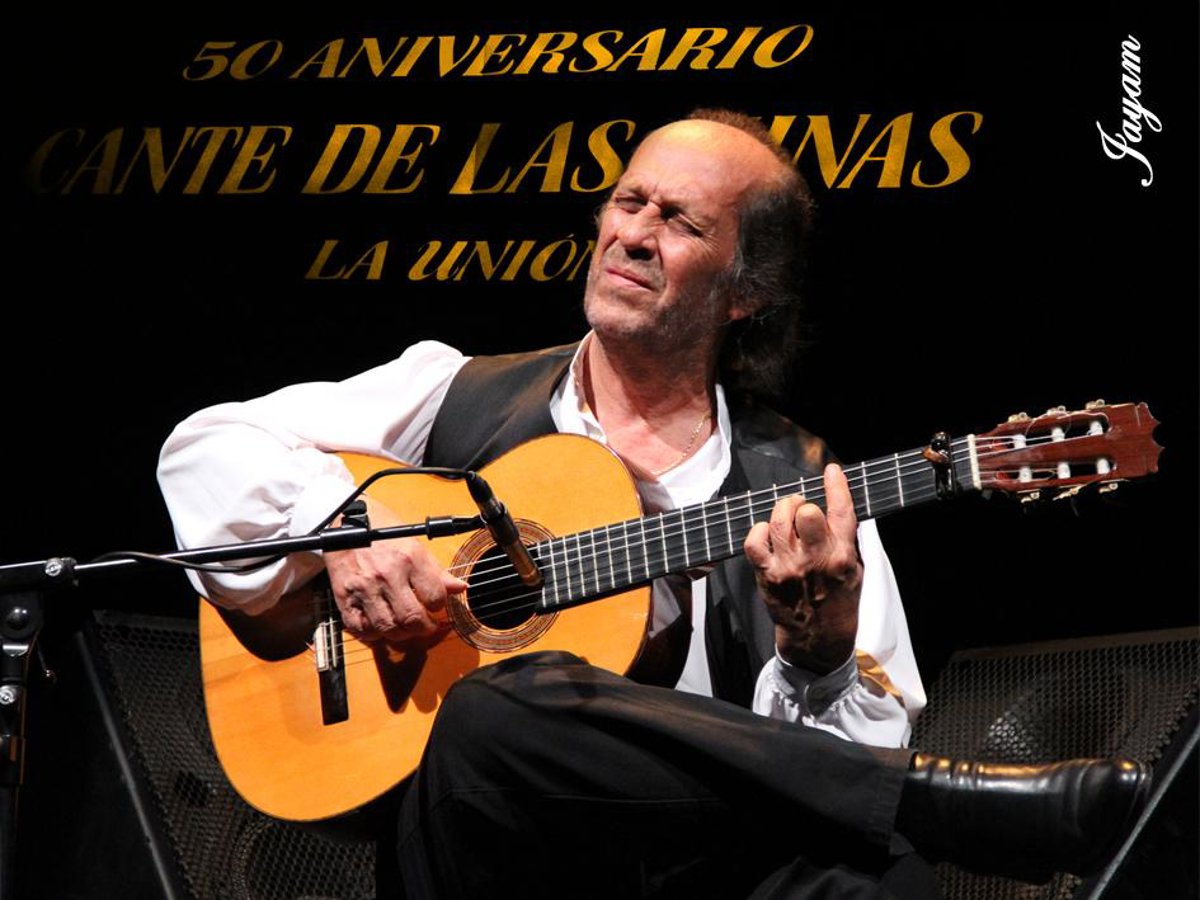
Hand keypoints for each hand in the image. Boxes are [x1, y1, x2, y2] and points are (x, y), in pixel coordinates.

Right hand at [324, 495, 467, 641]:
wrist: (343, 521)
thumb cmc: (381, 531)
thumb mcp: (414, 543)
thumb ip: (436, 570)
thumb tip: (460, 587)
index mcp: (409, 558)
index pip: (435, 597)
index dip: (439, 606)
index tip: (435, 606)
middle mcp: (387, 574)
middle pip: (412, 618)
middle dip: (424, 628)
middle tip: (425, 625)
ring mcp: (364, 587)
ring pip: (388, 627)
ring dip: (400, 633)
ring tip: (404, 626)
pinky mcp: (344, 596)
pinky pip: (360, 628)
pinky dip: (372, 633)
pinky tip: (379, 625)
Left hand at [744, 464, 862, 673]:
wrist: (817, 639)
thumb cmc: (838, 602)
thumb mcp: (857, 571)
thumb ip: (846, 540)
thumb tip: (837, 506)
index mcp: (842, 557)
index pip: (841, 512)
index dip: (836, 485)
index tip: (831, 471)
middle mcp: (815, 560)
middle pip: (805, 512)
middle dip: (803, 503)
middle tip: (803, 507)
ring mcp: (788, 568)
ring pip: (778, 521)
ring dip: (782, 510)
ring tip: (786, 513)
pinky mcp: (767, 575)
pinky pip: (754, 541)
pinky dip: (758, 530)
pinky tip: (767, 533)